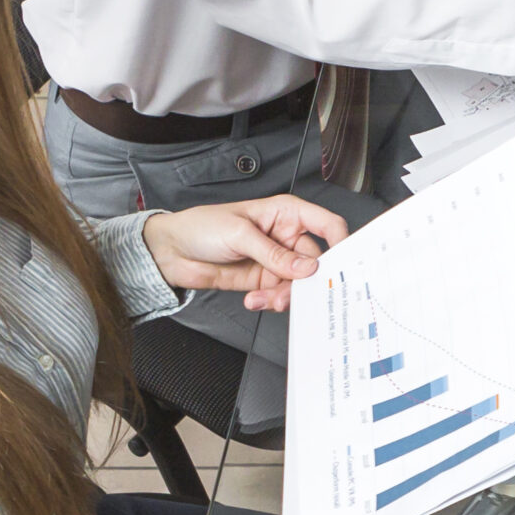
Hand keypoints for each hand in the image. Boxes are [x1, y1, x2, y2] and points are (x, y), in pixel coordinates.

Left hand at [140, 197, 349, 311]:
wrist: (171, 251)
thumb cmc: (202, 227)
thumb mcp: (240, 235)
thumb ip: (275, 254)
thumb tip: (308, 267)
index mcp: (286, 213)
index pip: (326, 224)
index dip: (340, 241)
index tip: (343, 263)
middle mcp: (285, 237)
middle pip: (314, 260)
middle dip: (306, 279)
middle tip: (295, 291)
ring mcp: (275, 260)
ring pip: (298, 282)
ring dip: (285, 294)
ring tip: (265, 298)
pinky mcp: (263, 280)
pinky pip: (279, 294)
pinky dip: (270, 301)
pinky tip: (253, 299)